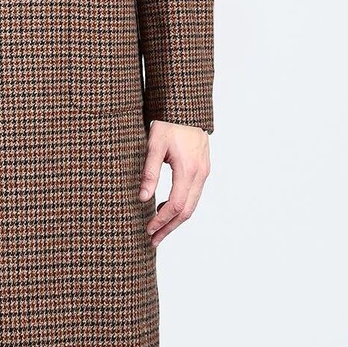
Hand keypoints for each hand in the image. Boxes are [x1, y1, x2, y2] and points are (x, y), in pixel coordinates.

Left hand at [139, 121, 209, 246]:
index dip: (162, 221)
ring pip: (192, 204)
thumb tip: (143, 199)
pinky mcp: (203, 168)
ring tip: (158, 228)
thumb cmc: (169, 122)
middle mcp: (201, 173)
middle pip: (187, 211)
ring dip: (175, 219)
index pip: (177, 205)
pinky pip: (194, 194)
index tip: (148, 230)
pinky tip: (166, 208)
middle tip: (153, 240)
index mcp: (189, 169)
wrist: (186, 107)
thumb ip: (148, 173)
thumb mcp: (153, 145)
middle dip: (170, 227)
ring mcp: (204, 171)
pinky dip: (181, 206)